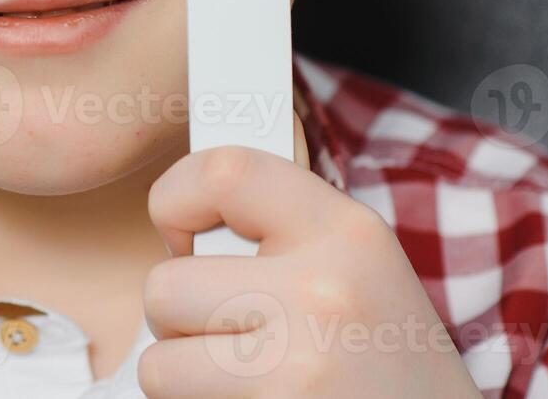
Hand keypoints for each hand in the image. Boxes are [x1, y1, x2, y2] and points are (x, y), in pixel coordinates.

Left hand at [138, 125, 482, 397]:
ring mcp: (295, 364)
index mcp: (345, 232)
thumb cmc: (389, 361)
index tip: (179, 235)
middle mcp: (321, 290)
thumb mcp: (361, 266)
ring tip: (245, 376)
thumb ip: (281, 230)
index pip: (223, 172)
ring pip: (158, 362)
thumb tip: (181, 216)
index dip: (175, 198)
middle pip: (166, 285)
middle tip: (229, 334)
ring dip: (184, 375)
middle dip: (178, 317)